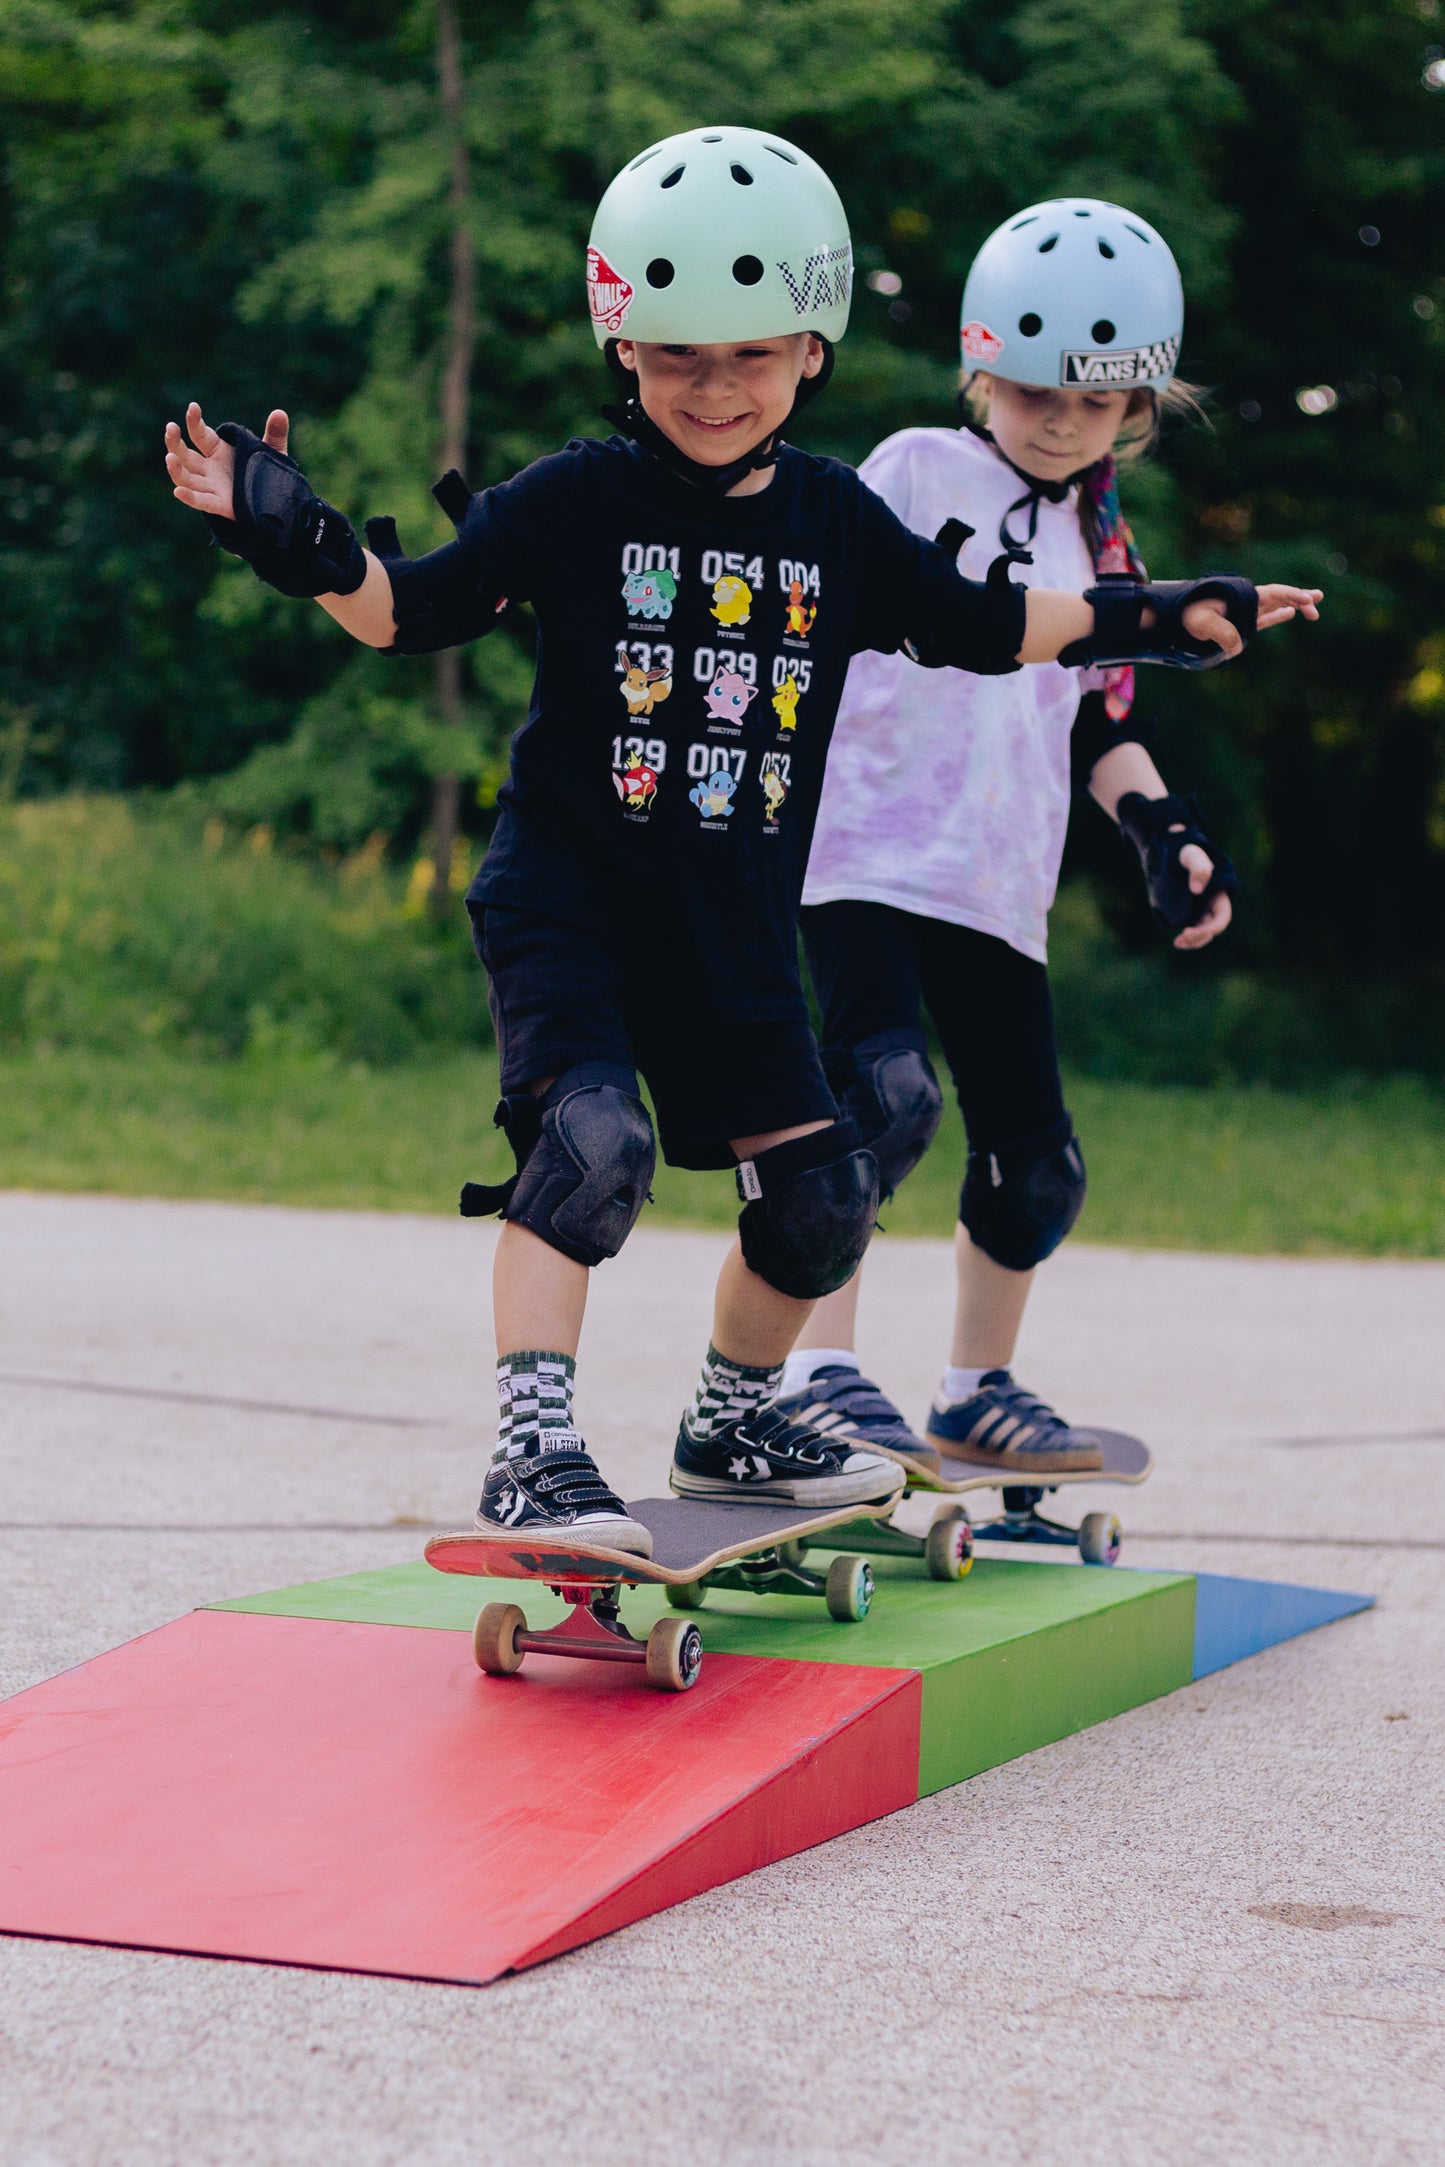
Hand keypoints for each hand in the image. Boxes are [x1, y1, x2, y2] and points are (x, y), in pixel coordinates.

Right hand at [164, 401, 289, 518]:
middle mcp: (210, 468)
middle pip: (185, 454)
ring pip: (186, 478)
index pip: (200, 434)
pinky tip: (178, 492)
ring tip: (170, 458)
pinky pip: (201, 501)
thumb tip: (280, 413)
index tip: (193, 407)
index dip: (194, 421)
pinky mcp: (220, 505)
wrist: (276, 506)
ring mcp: (212, 487)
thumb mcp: (274, 453)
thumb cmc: (269, 476)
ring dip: (176, 469)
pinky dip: (190, 497)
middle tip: (170, 427)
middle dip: (175, 442)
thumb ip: (275, 435)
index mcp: (218, 451)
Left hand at [1173, 843, 1231, 949]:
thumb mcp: (1192, 855)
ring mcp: (1199, 912)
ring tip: (1178, 943)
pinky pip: (1191, 931)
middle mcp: (1211, 906)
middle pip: (1211, 928)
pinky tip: (1177, 942)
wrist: (1167, 855)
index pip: (1222, 917)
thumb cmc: (1185, 853)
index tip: (1196, 930)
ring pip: (1202, 933)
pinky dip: (1187, 939)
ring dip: (1193, 941)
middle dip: (1200, 936)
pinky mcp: (1187, 914)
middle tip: (1183, 937)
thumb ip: (1198, 868)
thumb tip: (1196, 890)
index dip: (1213, 926)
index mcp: (1218, 895)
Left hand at [1178, 582, 1322, 660]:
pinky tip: (1290, 614)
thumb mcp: (1202, 623)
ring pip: (1275, 606)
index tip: (1308, 600)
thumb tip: (1237, 649)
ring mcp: (1245, 611)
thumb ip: (1221, 633)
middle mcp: (1246, 601)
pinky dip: (1277, 615)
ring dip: (1294, 605)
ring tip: (1312, 609)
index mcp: (1242, 596)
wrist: (1175, 619)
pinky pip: (1264, 618)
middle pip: (1279, 596)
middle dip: (1300, 597)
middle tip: (1318, 600)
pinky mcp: (1240, 623)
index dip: (1292, 595)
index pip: (1274, 593)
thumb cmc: (1187, 617)